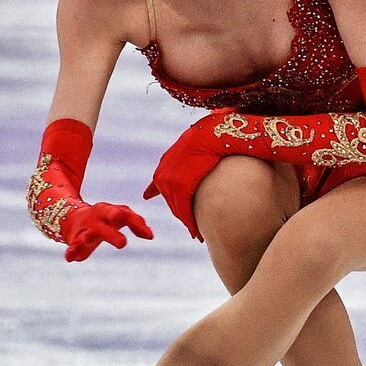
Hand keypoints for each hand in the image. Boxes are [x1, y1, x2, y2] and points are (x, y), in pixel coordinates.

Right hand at [62, 202, 153, 261]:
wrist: (73, 218)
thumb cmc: (105, 217)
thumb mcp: (121, 215)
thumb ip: (136, 223)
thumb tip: (150, 236)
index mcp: (107, 212)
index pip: (119, 213)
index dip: (128, 220)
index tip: (139, 230)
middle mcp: (95, 221)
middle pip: (103, 227)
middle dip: (111, 234)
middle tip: (122, 244)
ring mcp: (84, 232)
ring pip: (86, 236)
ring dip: (87, 239)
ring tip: (87, 242)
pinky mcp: (74, 243)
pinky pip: (72, 248)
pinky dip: (70, 252)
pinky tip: (70, 258)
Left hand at [142, 116, 226, 241]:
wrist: (218, 132)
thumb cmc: (216, 132)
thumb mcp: (202, 138)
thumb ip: (200, 143)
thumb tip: (208, 131)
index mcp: (168, 160)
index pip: (162, 181)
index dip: (159, 190)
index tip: (148, 194)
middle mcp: (164, 171)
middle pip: (171, 199)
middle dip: (181, 211)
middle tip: (190, 225)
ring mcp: (170, 179)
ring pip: (178, 207)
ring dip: (188, 220)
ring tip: (197, 233)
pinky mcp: (179, 187)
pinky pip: (183, 209)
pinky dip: (191, 223)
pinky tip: (196, 234)